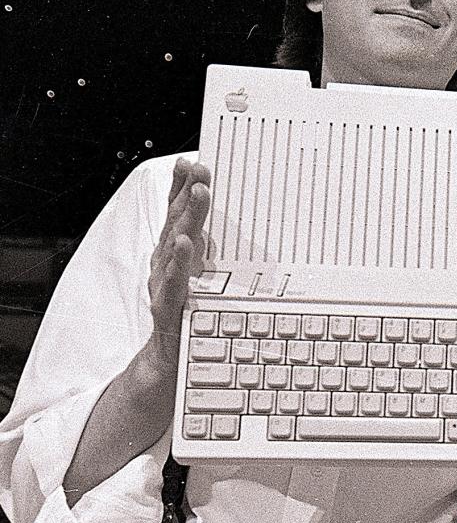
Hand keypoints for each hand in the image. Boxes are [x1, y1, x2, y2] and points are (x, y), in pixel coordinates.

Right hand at [140, 157, 211, 381]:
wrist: (169, 361)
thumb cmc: (188, 315)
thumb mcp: (203, 278)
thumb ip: (210, 252)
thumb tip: (226, 225)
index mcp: (175, 254)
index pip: (178, 215)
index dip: (181, 187)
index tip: (191, 161)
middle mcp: (166, 264)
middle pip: (177, 223)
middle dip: (187, 193)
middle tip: (200, 169)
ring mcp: (165, 285)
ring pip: (175, 247)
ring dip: (186, 218)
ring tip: (198, 195)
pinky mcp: (168, 308)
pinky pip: (174, 283)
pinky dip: (178, 262)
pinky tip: (184, 245)